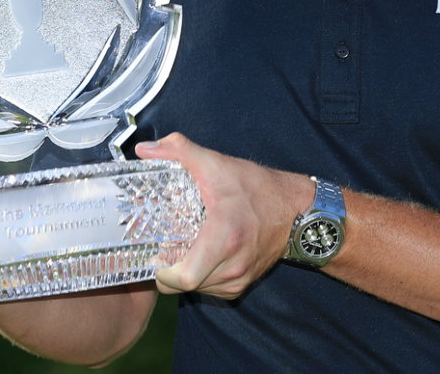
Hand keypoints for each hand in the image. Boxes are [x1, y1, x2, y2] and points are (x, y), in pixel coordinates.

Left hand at [135, 133, 312, 299]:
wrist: (295, 210)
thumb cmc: (257, 188)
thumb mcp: (217, 163)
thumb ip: (179, 151)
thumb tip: (145, 150)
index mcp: (224, 239)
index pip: (184, 278)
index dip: (163, 271)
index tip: (157, 253)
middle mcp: (233, 266)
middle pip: (184, 286)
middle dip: (168, 271)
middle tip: (164, 249)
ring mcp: (239, 278)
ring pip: (197, 289)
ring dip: (185, 275)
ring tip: (182, 250)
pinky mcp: (242, 285)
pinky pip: (210, 289)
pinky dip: (201, 277)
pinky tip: (201, 255)